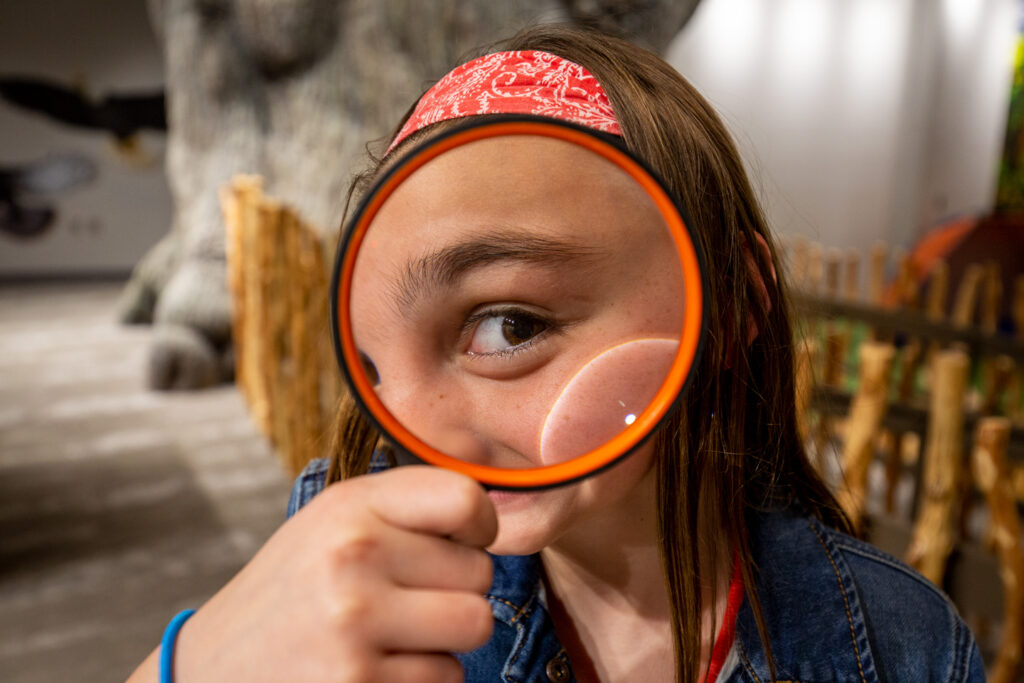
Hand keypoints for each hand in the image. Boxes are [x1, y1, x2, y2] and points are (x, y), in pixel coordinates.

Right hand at [127, 466, 496, 681]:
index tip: (463, 542)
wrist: (212, 668)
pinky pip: (446, 679)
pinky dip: (421, 680)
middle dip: (454, 593)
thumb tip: (493, 519)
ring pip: (472, 628)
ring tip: (390, 638)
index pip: (465, 498)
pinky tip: (372, 671)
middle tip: (403, 602)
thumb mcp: (332, 525)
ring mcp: (355, 626)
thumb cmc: (293, 591)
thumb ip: (406, 509)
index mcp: (350, 507)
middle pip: (480, 575)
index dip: (480, 527)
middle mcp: (352, 557)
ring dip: (443, 642)